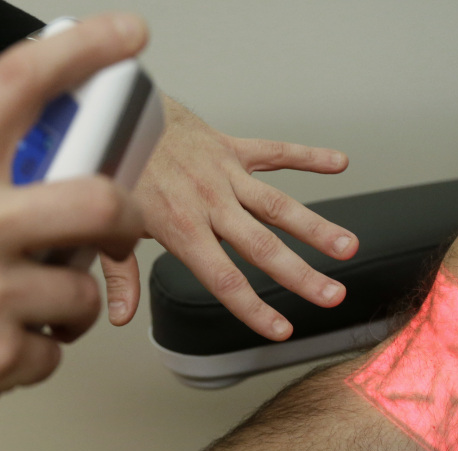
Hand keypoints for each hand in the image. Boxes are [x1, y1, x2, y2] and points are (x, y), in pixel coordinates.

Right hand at [0, 14, 149, 450]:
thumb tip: (41, 164)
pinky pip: (56, 352)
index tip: (125, 36)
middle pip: (100, 202)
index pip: (20, 84)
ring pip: (83, 293)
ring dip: (68, 306)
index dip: (86, 48)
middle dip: (126, 220)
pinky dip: (36, 354)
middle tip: (119, 229)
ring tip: (27, 309)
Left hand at [102, 96, 356, 340]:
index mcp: (181, 228)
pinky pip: (275, 151)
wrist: (116, 113)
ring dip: (316, 227)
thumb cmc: (114, 171)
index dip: (254, 308)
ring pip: (278, 204)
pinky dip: (308, 155)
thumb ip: (121, 276)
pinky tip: (338, 163)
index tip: (281, 329)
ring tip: (347, 247)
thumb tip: (120, 317)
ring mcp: (224, 173)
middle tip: (332, 296)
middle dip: (301, 275)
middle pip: (262, 246)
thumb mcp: (110, 229)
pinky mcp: (230, 147)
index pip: (224, 279)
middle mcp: (209, 202)